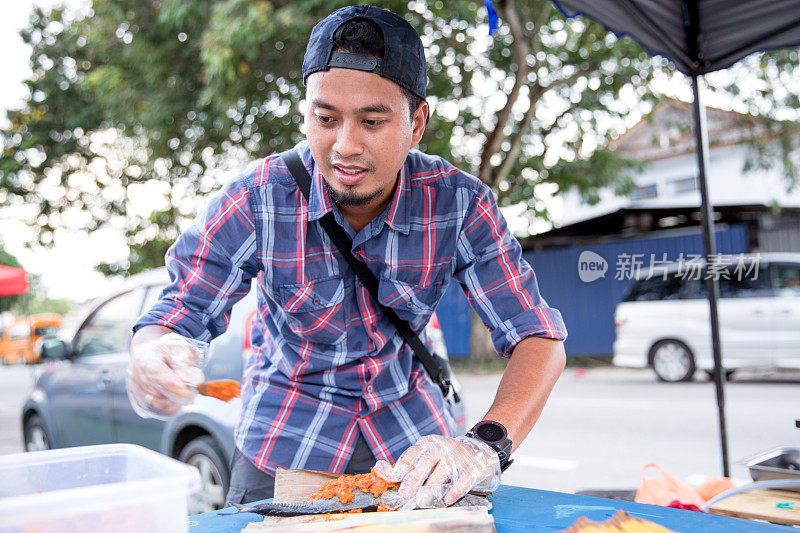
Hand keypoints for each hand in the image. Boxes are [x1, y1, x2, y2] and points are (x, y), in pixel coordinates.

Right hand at [126, 332, 207, 418]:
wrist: (157, 355)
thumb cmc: (172, 353)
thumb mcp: (184, 351)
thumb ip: (187, 364)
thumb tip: (188, 381)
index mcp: (146, 356)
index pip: (156, 373)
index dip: (172, 384)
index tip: (189, 390)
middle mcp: (136, 373)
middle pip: (157, 392)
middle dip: (179, 395)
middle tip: (194, 393)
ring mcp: (135, 388)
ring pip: (157, 405)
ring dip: (175, 403)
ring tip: (186, 394)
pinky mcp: (139, 400)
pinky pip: (157, 411)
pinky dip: (171, 409)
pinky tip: (178, 400)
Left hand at [373, 434, 500, 507]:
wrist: (478, 451)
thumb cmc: (445, 456)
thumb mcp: (425, 455)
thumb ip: (405, 464)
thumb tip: (378, 469)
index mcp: (428, 444)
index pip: (412, 453)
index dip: (402, 466)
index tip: (395, 478)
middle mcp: (442, 447)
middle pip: (426, 462)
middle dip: (414, 479)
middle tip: (406, 494)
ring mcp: (457, 456)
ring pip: (443, 471)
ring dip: (432, 486)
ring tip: (424, 499)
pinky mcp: (472, 467)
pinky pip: (463, 479)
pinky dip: (454, 490)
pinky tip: (447, 499)